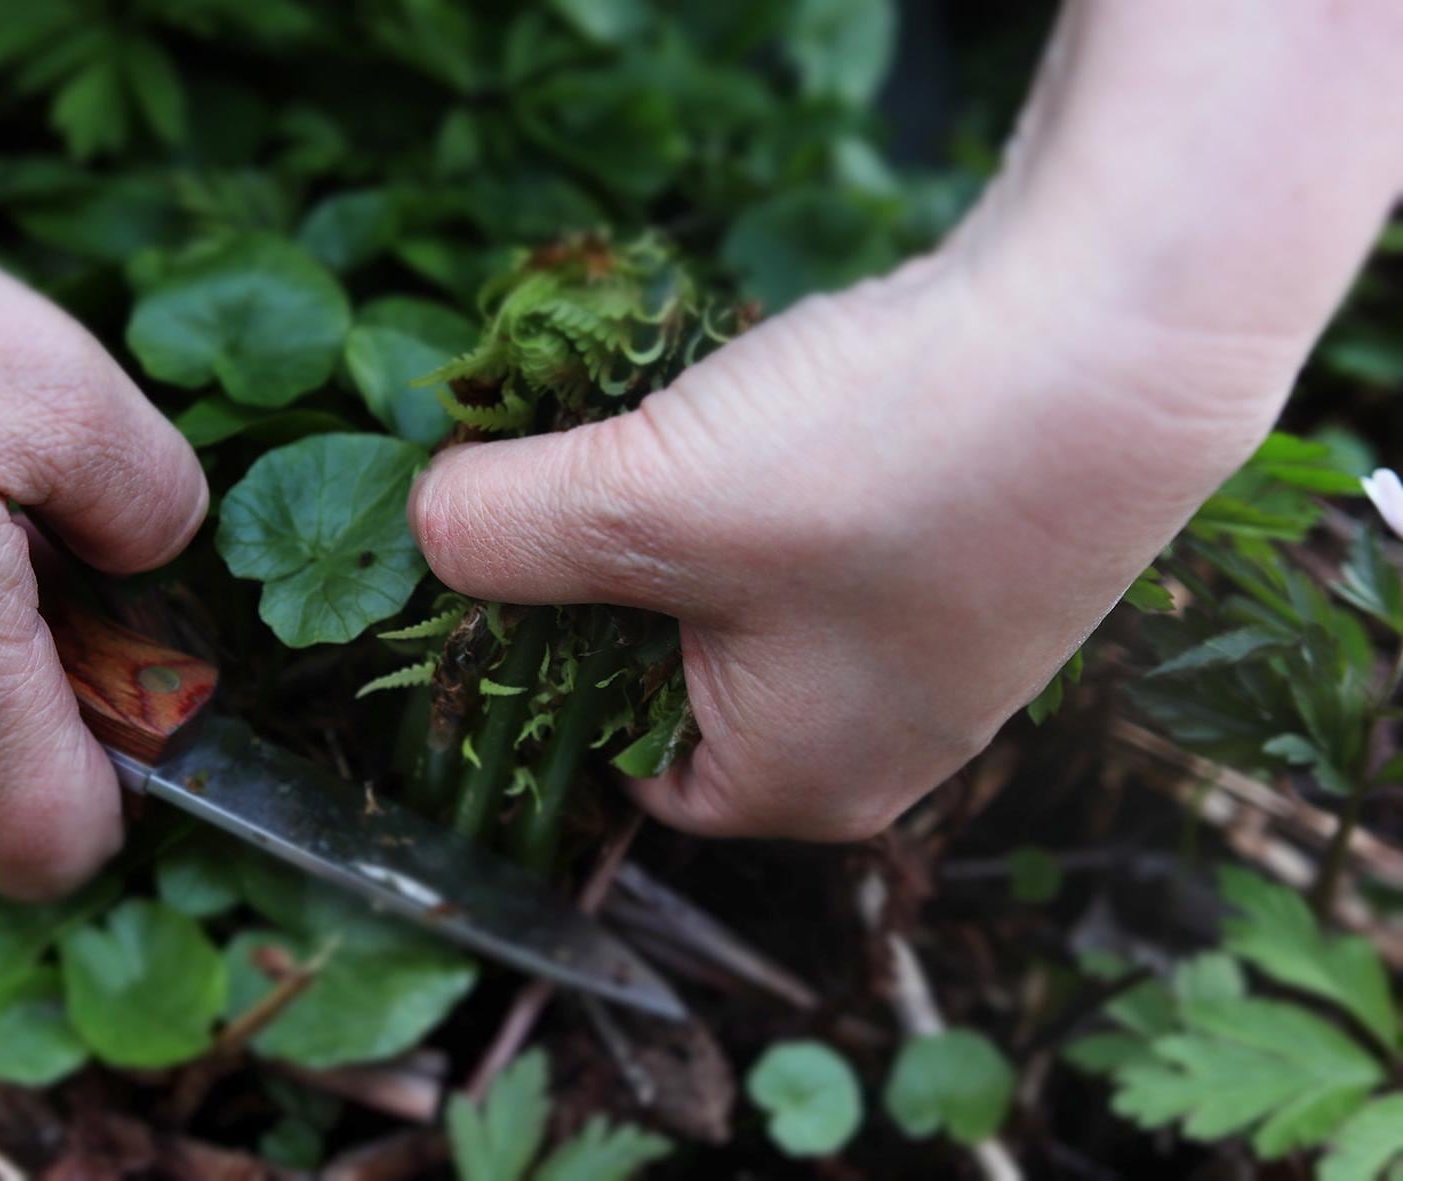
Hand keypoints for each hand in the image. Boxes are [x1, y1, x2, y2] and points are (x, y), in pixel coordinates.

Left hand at [408, 0, 1398, 841]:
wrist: (1124, 339)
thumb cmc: (883, 466)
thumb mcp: (645, 506)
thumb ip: (504, 533)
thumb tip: (425, 527)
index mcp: (794, 784)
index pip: (612, 762)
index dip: (536, 667)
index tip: (499, 560)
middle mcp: (875, 740)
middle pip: (675, 668)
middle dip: (610, 570)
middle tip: (565, 469)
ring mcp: (937, 646)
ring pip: (747, 587)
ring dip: (689, 507)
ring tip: (668, 422)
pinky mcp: (973, 549)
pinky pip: (824, 534)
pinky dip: (773, 474)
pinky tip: (773, 402)